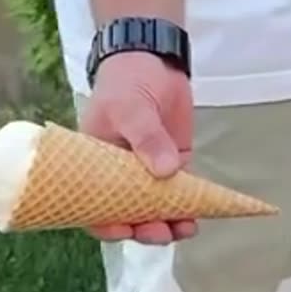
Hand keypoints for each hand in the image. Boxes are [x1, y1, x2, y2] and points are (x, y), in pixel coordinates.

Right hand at [80, 51, 195, 244]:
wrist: (153, 59)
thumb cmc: (127, 82)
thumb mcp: (130, 107)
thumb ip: (147, 137)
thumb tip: (166, 171)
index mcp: (94, 166)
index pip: (93, 205)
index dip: (105, 224)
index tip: (122, 230)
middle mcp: (118, 176)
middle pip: (127, 214)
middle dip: (143, 229)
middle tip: (160, 232)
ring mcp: (146, 173)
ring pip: (154, 210)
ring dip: (168, 225)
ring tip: (184, 230)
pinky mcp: (172, 165)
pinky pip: (179, 194)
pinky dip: (188, 208)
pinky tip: (197, 218)